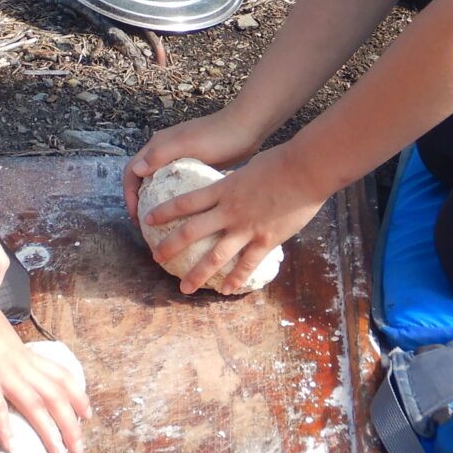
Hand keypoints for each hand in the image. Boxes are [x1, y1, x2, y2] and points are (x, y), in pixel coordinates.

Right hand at [0, 248, 90, 452]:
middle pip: (53, 394)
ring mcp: (0, 366)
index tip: (87, 413)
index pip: (57, 373)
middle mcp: (17, 360)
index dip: (76, 394)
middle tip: (79, 448)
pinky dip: (5, 426)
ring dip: (49, 430)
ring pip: (34, 402)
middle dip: (70, 423)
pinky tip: (11, 446)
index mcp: (20, 350)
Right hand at [124, 107, 269, 221]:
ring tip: (162, 226)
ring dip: (156, 202)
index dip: (129, 194)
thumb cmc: (217, 135)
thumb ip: (160, 155)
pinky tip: (183, 216)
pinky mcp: (195, 166)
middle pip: (142, 179)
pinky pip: (177, 186)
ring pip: (160, 184)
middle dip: (140, 202)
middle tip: (147, 227)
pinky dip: (174, 200)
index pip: (132, 171)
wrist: (247, 129)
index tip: (136, 216)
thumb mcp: (187, 144)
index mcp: (158, 145)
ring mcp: (180, 159)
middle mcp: (164, 152)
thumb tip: (136, 170)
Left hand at [141, 143, 326, 294]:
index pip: (185, 202)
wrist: (305, 170)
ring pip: (215, 256)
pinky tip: (226, 291)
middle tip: (155, 258)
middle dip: (170, 246)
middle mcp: (229, 210)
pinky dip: (235, 279)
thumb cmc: (281, 162)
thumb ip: (235, 181)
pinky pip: (246, 264)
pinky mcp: (266, 239)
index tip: (147, 219)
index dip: (164, 211)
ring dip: (197, 274)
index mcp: (223, 189)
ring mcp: (246, 227)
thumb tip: (228, 181)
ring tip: (184, 288)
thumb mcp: (248, 168)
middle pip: (191, 231)